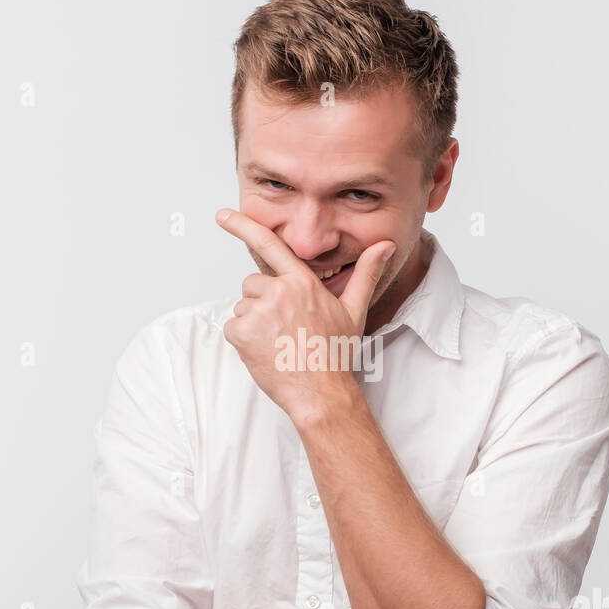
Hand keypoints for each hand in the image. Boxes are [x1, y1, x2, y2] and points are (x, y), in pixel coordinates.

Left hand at [215, 208, 394, 422]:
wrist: (321, 393)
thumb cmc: (335, 353)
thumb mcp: (354, 310)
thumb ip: (365, 273)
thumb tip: (386, 246)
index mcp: (303, 282)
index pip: (269, 244)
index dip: (243, 226)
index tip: (223, 215)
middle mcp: (279, 292)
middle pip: (254, 284)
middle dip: (263, 302)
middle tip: (284, 328)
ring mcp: (259, 312)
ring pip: (243, 307)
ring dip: (254, 322)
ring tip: (278, 342)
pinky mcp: (242, 333)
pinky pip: (233, 327)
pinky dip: (244, 339)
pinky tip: (265, 351)